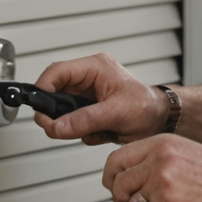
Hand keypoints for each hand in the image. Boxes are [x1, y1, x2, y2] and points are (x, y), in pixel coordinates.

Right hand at [31, 52, 168, 144]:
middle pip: (55, 92)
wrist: (162, 121)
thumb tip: (56, 126)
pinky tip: (102, 133)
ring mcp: (88, 96)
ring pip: (62, 111)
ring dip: (73, 125)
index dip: (43, 89)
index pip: (57, 72)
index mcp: (95, 67)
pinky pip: (73, 123)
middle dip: (56, 113)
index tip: (39, 109)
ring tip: (94, 130)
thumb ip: (85, 119)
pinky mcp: (89, 111)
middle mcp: (89, 79)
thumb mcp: (116, 112)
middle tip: (56, 127)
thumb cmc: (147, 107)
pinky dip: (83, 133)